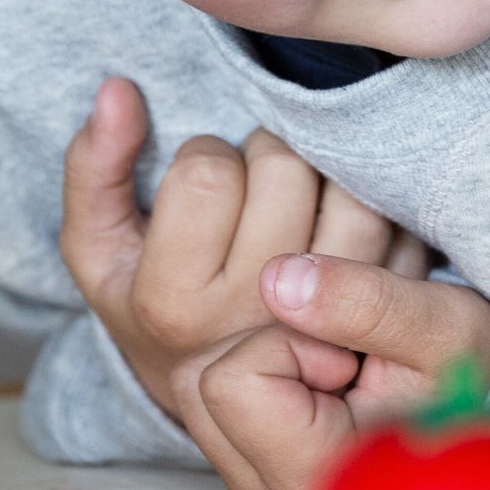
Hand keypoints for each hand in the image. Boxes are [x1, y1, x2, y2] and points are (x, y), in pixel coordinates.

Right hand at [60, 77, 417, 415]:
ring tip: (299, 202)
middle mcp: (253, 318)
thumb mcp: (100, 252)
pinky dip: (374, 202)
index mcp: (173, 303)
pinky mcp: (383, 314)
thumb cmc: (159, 306)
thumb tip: (117, 89)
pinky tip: (342, 225)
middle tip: (257, 189)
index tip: (207, 185)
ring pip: (346, 187)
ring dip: (325, 172)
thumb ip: (94, 170)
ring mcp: (329, 321)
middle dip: (267, 156)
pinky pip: (395, 218)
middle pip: (281, 169)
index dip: (207, 156)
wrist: (230, 401)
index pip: (205, 171)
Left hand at [185, 253, 489, 489]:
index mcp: (315, 481)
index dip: (295, 344)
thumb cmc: (476, 378)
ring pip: (199, 386)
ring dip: (262, 357)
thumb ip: (365, 301)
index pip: (235, 381)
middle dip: (272, 346)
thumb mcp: (445, 328)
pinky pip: (214, 399)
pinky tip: (319, 383)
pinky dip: (259, 375)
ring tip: (338, 372)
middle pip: (202, 381)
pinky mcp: (250, 477)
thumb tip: (275, 279)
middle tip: (347, 363)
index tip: (354, 363)